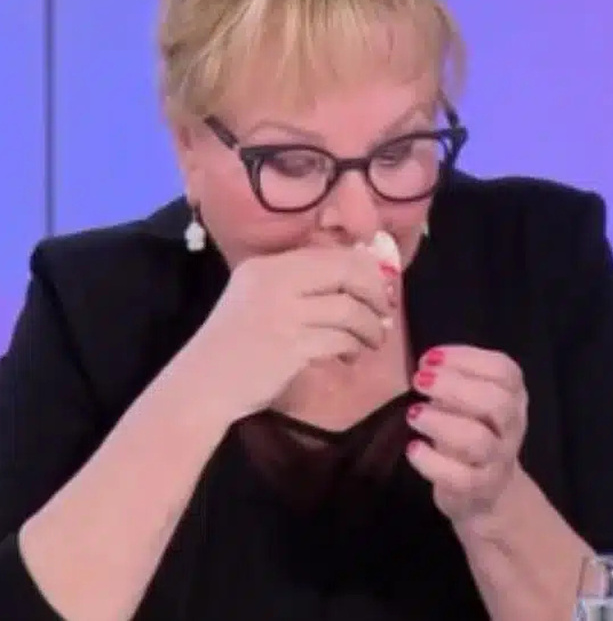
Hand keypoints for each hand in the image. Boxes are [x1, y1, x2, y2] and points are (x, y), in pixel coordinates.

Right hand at [172, 246, 396, 422]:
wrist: (201, 385)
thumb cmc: (236, 345)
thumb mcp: (262, 300)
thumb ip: (301, 285)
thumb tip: (360, 278)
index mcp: (267, 265)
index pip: (331, 253)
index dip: (365, 269)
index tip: (378, 288)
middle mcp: (274, 280)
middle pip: (346, 271)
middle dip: (375, 292)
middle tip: (384, 312)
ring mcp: (282, 312)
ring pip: (349, 309)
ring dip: (370, 326)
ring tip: (373, 340)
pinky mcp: (291, 345)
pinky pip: (340, 338)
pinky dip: (354, 346)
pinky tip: (351, 355)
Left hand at [404, 346, 528, 522]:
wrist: (489, 492)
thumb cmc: (473, 431)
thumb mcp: (471, 402)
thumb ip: (456, 380)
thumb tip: (426, 366)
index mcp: (514, 396)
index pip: (504, 370)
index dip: (467, 359)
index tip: (430, 358)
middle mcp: (512, 426)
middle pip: (496, 403)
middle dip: (454, 387)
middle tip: (419, 381)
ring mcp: (499, 459)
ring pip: (478, 441)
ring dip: (441, 423)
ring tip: (413, 414)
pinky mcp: (480, 488)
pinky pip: (460, 478)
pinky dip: (432, 462)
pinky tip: (414, 449)